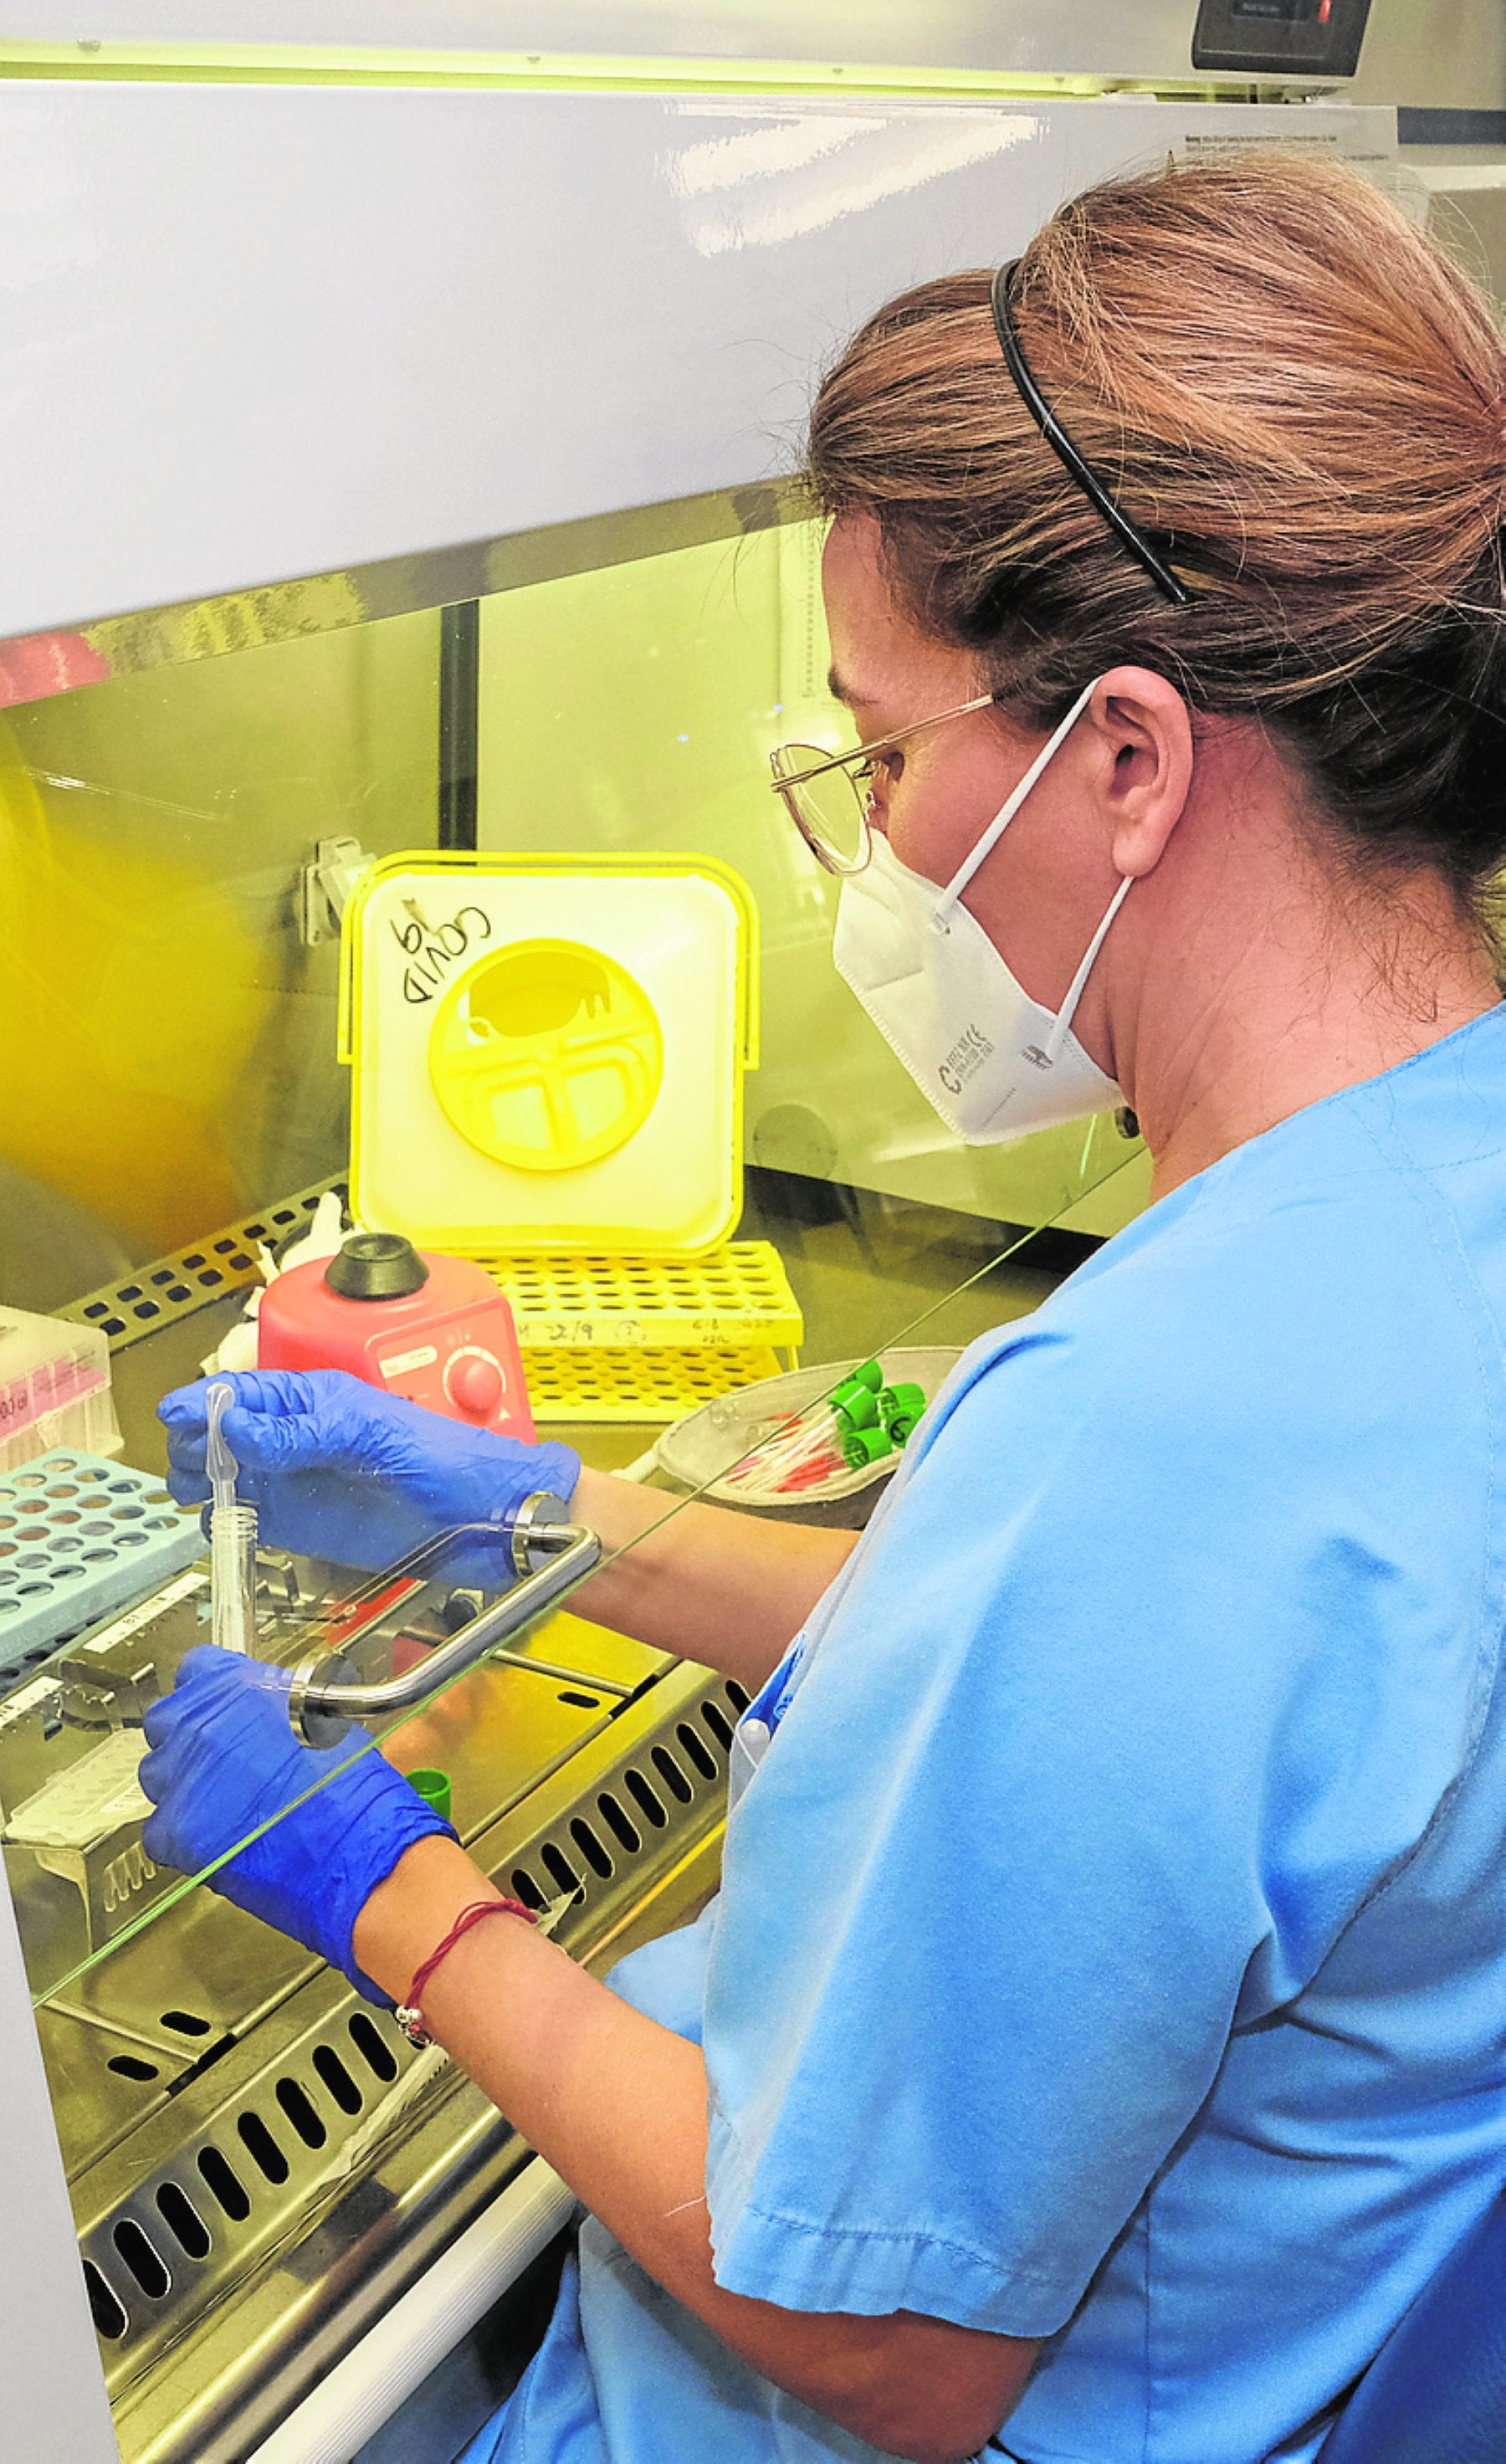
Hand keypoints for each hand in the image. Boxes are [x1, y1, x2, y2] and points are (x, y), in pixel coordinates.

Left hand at [140, 1645, 454, 2001]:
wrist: (354, 1849)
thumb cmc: (352, 1787)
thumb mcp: (322, 1719)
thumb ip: (275, 1711)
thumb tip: (264, 1720)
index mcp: (237, 1687)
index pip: (196, 1669)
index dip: (209, 1692)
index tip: (220, 1708)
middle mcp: (200, 1725)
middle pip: (166, 1721)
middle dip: (189, 1739)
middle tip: (222, 1763)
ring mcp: (182, 1777)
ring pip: (158, 1775)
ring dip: (183, 1785)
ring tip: (224, 1807)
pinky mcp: (175, 1830)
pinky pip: (159, 1827)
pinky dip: (181, 1835)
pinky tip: (218, 1841)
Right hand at [159, 1368, 579, 1581]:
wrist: (488, 1516)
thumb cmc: (450, 1460)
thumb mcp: (372, 1434)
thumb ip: (303, 1434)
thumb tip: (237, 1428)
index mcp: (315, 1400)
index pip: (243, 1392)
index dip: (204, 1401)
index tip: (175, 1416)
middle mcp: (299, 1438)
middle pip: (224, 1434)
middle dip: (197, 1443)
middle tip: (188, 1464)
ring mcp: (299, 1481)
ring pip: (228, 1475)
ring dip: (204, 1481)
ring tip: (195, 1491)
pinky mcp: (304, 1525)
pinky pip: (249, 1518)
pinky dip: (226, 1522)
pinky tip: (220, 1524)